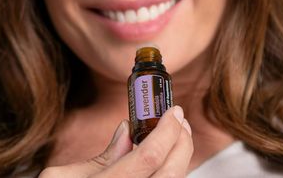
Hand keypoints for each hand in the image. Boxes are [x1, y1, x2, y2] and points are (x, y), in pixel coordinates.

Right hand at [39, 106, 192, 177]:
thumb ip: (100, 158)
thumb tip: (127, 131)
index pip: (148, 158)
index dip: (167, 130)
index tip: (174, 110)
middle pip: (171, 174)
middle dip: (182, 143)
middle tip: (179, 121)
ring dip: (180, 160)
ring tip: (176, 139)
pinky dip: (170, 176)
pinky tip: (166, 165)